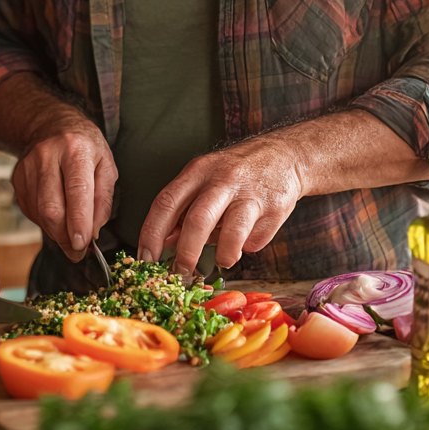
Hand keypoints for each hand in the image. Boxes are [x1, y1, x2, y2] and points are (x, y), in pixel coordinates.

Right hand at [12, 121, 117, 262]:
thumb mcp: (106, 164)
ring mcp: (28, 166)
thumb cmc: (84, 146)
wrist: (50, 124)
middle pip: (51, 207)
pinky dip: (44, 222)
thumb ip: (104, 199)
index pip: (76, 190)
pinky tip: (56, 218)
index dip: (79, 221)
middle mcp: (48, 156)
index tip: (83, 244)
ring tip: (69, 235)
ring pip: (39, 213)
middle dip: (65, 237)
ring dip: (55, 232)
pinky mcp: (17, 177)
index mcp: (76, 150)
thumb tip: (94, 231)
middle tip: (77, 252)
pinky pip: (29, 210)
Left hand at [137, 132, 302, 274]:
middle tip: (181, 273)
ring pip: (230, 235)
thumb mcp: (204, 179)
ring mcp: (249, 193)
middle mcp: (222, 179)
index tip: (144, 259)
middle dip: (185, 254)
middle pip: (197, 221)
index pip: (166, 203)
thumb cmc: (236, 172)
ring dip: (223, 256)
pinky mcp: (274, 208)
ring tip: (222, 260)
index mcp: (197, 171)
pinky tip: (247, 237)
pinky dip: (246, 248)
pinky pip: (254, 240)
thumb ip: (184, 209)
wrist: (284, 155)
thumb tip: (166, 240)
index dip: (151, 233)